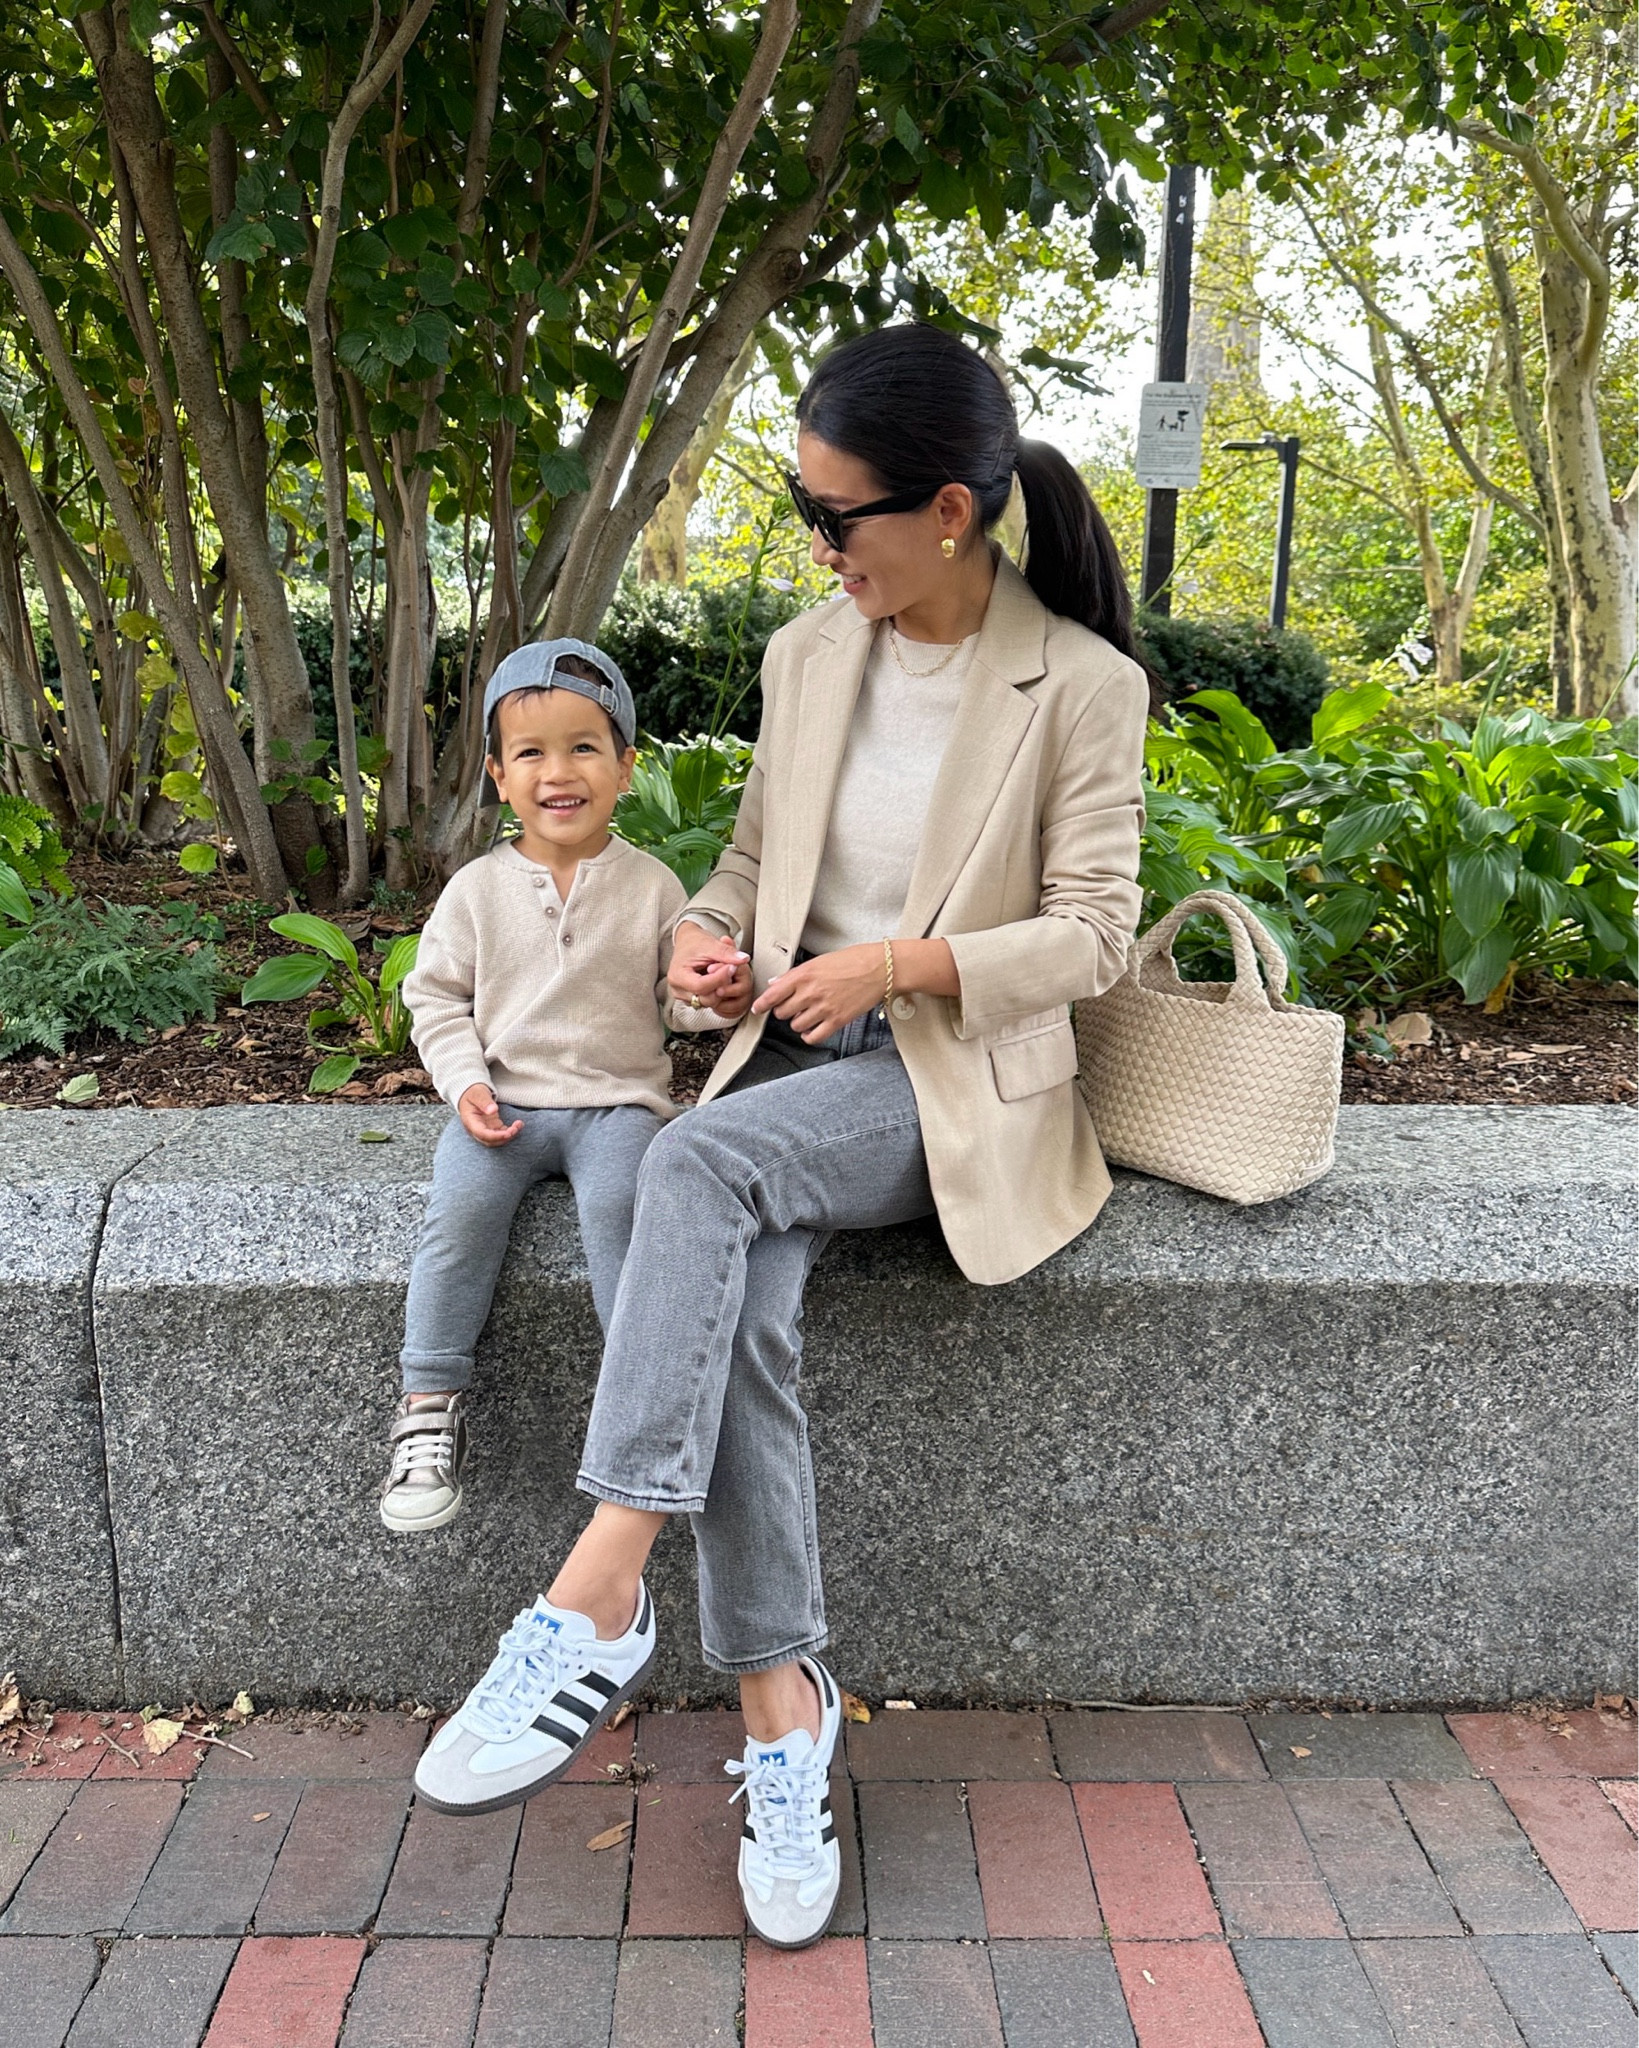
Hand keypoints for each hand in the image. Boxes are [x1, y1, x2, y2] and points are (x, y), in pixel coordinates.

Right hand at [458, 1084, 523, 1145]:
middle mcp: (476, 1129)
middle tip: (515, 1129)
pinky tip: (518, 1124)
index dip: (495, 1136)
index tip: (507, 1133)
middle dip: (504, 1138)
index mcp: (470, 1121)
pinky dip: (510, 1131)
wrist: (471, 1093)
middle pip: (489, 1141)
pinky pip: (501, 1133)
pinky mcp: (492, 1127)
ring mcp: (485, 1129)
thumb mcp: (477, 1093)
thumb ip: (484, 1102)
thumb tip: (493, 1111)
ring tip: (519, 1124)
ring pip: (497, 1139)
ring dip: (509, 1135)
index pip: (482, 1134)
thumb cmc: (473, 1093)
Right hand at [670, 921, 752, 1020]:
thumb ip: (726, 952)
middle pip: (706, 998)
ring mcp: (684, 997)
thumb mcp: (710, 944)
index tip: (732, 967)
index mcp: (677, 976)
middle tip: (731, 968)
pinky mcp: (692, 1000)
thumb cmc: (694, 943)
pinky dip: (718, 991)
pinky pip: (710, 1001)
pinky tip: (721, 979)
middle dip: (722, 985)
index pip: (701, 986)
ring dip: (722, 988)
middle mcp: (678, 990)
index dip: (719, 978)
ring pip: (710, 1002)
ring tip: (724, 972)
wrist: (687, 943)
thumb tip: (743, 959)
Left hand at [752, 943, 886, 1042]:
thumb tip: (775, 983)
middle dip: (784, 1010)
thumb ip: (795, 974)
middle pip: (782, 1012)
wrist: (880, 969)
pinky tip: (812, 1029)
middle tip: (792, 1006)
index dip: (761, 1004)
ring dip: (798, 1022)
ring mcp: (824, 1008)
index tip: (757, 1008)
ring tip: (807, 1014)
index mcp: (804, 975)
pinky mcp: (837, 1020)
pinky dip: (809, 1035)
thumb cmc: (853, 960)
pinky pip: (813, 1036)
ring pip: (796, 1025)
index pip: (772, 994)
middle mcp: (811, 992)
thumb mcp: (819, 961)